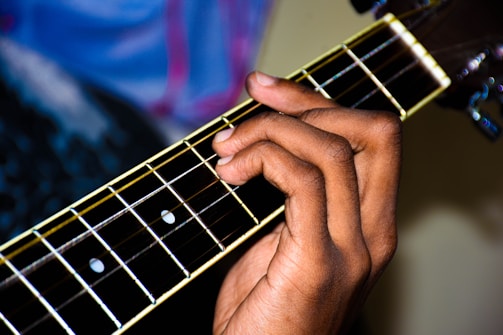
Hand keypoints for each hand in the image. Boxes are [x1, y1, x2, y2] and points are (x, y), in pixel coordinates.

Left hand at [212, 71, 401, 333]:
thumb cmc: (264, 313)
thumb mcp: (283, 242)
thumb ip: (292, 197)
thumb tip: (268, 144)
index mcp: (369, 225)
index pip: (372, 136)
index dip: (320, 101)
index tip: (266, 89)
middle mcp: (373, 233)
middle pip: (369, 130)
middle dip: (303, 103)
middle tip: (249, 108)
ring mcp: (352, 250)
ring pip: (332, 148)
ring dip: (269, 131)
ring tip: (226, 150)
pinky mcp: (317, 264)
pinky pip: (302, 180)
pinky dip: (263, 159)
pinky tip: (230, 173)